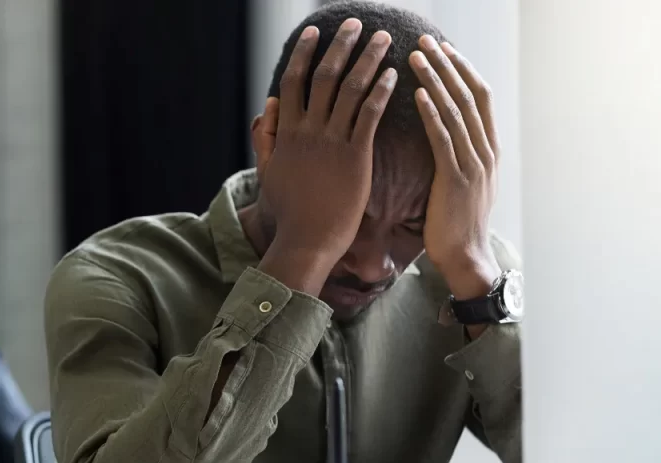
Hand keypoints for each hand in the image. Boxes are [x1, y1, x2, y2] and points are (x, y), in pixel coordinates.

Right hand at [256, 20, 395, 262]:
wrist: (307, 240)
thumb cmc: (290, 210)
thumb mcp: (267, 171)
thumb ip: (266, 136)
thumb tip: (267, 105)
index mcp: (287, 132)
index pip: (293, 82)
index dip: (303, 53)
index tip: (314, 32)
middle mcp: (309, 131)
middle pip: (325, 76)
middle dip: (341, 45)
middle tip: (356, 23)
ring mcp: (332, 142)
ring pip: (351, 89)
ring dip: (368, 59)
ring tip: (383, 38)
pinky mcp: (356, 156)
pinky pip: (370, 115)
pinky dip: (382, 91)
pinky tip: (394, 74)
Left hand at [411, 36, 501, 300]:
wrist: (466, 259)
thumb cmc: (456, 225)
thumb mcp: (464, 185)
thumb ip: (459, 158)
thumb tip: (446, 136)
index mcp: (488, 150)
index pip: (478, 98)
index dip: (462, 70)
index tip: (443, 49)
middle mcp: (486, 152)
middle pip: (469, 96)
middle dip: (447, 65)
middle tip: (426, 41)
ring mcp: (474, 165)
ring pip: (456, 111)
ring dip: (435, 81)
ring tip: (416, 57)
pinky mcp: (456, 180)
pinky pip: (444, 139)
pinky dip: (431, 113)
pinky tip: (417, 94)